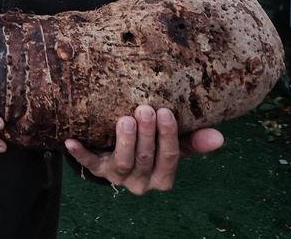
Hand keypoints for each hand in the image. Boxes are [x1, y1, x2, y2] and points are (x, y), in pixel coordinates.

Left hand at [64, 105, 223, 193]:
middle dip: (147, 134)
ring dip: (124, 140)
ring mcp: (118, 177)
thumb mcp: (174, 144)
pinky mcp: (97, 169)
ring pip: (123, 163)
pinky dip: (80, 153)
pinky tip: (70, 141)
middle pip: (145, 158)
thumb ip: (194, 141)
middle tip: (145, 109)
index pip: (170, 159)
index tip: (166, 112)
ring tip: (125, 119)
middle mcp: (141, 182)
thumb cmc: (153, 146)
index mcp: (163, 177)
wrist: (120, 156)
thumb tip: (220, 137)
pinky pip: (88, 164)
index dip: (168, 136)